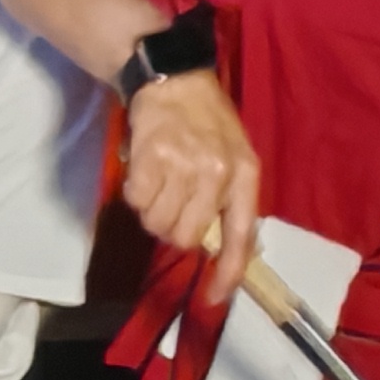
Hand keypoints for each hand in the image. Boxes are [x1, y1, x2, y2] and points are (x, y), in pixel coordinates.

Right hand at [121, 69, 258, 299]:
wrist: (174, 81)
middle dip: (173, 229)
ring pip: (157, 222)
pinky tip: (144, 173)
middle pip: (185, 237)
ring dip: (152, 211)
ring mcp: (183, 165)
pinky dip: (135, 194)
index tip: (215, 298)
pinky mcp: (151, 158)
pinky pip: (137, 202)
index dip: (228, 271)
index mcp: (243, 174)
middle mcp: (217, 172)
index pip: (240, 235)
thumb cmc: (207, 123)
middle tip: (171, 204)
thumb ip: (227, 200)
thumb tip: (212, 247)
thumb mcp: (234, 156)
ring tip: (158, 184)